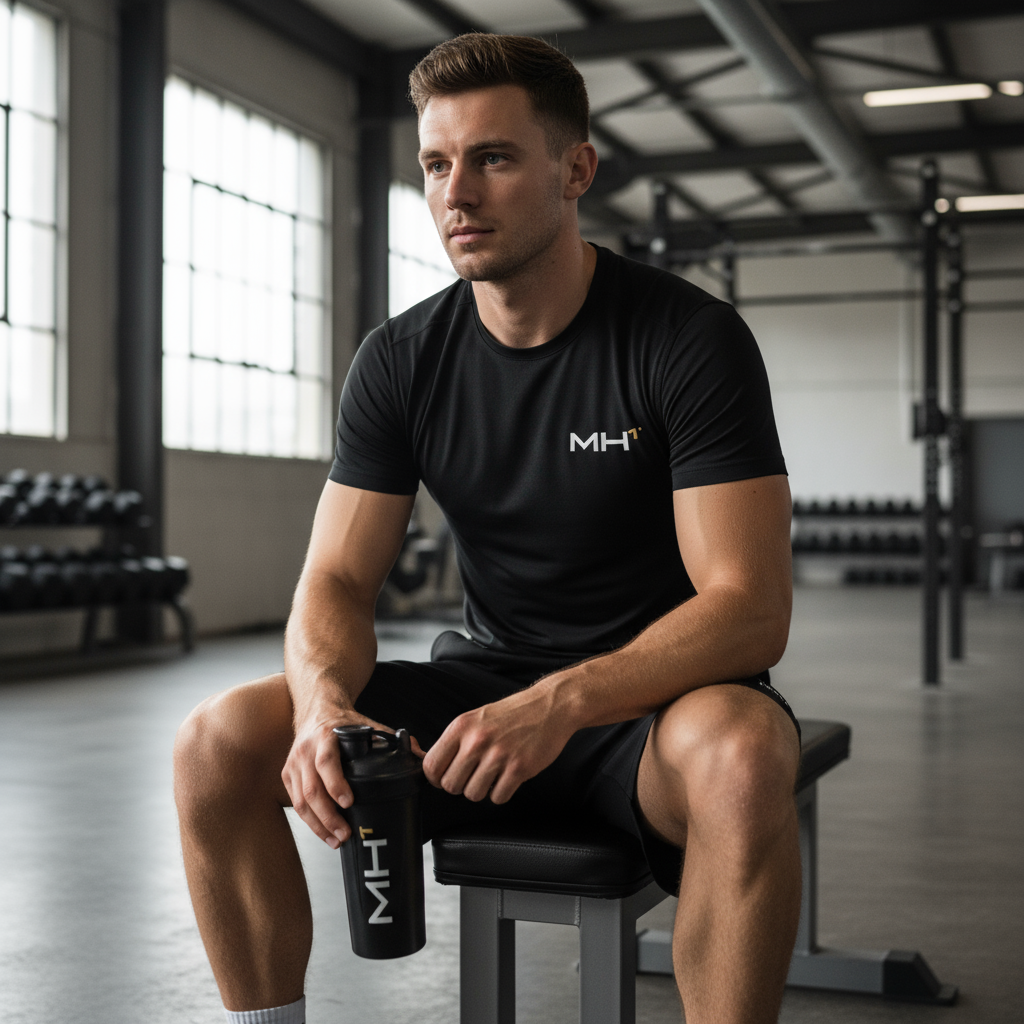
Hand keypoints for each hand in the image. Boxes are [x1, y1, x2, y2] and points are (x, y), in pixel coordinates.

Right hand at [282, 709, 423, 848]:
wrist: (316, 709)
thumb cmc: (342, 721)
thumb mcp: (367, 724)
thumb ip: (391, 739)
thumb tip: (420, 755)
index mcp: (325, 736)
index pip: (326, 762)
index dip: (335, 784)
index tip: (348, 802)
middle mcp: (305, 751)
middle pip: (312, 789)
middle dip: (328, 816)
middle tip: (345, 834)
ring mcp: (294, 764)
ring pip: (300, 801)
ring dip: (318, 825)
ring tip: (336, 840)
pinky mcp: (288, 775)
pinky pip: (295, 803)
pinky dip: (309, 821)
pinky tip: (323, 832)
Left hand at [422, 683, 574, 803]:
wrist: (549, 706)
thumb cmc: (512, 714)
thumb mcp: (475, 718)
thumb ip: (454, 741)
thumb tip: (427, 763)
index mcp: (462, 726)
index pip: (431, 765)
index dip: (436, 778)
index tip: (445, 777)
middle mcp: (477, 740)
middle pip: (450, 785)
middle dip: (461, 785)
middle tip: (474, 774)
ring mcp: (499, 755)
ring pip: (473, 794)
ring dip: (482, 789)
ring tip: (493, 773)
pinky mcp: (519, 768)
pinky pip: (498, 797)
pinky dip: (502, 792)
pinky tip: (508, 776)